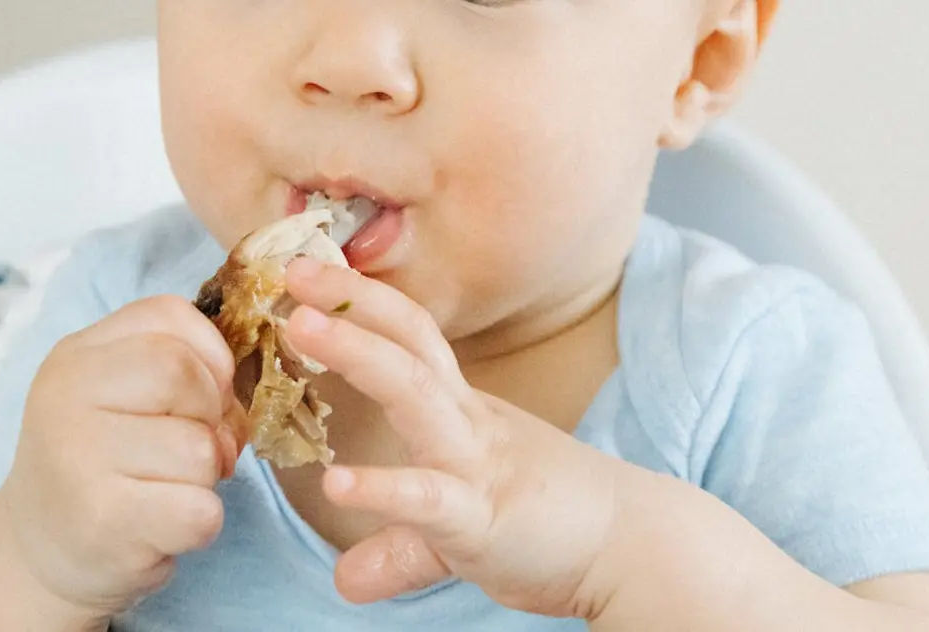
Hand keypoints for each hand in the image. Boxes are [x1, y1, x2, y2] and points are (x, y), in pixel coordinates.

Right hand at [0, 296, 243, 619]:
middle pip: (185, 375)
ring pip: (200, 450)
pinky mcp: (102, 522)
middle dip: (210, 419)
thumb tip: (234, 401)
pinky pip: (200, 512)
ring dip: (204, 479)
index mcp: (77, 356)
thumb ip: (180, 370)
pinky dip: (199, 524)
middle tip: (188, 452)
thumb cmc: (101, 465)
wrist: (39, 552)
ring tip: (165, 491)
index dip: (210, 357)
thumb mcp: (121, 396)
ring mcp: (78, 460)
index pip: (170, 316)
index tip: (203, 397)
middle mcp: (65, 398)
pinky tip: (161, 527)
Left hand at [282, 257, 625, 617]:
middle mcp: (466, 422)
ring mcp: (475, 463)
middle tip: (293, 270)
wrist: (635, 548)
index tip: (310, 272)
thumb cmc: (552, 521)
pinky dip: (382, 488)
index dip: (361, 301)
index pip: (409, 337)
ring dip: (355, 352)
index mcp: (461, 411)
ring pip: (413, 391)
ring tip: (299, 327)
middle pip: (408, 341)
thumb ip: (401, 540)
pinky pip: (427, 498)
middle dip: (351, 300)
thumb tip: (348, 578)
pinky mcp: (482, 518)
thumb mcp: (462, 520)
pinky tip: (337, 482)